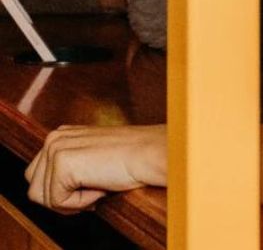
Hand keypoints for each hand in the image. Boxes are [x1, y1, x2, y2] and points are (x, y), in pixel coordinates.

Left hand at [25, 123, 166, 211]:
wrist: (151, 155)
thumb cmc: (129, 160)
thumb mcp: (91, 159)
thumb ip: (68, 168)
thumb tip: (48, 195)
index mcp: (59, 136)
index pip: (38, 179)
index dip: (63, 192)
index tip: (91, 184)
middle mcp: (53, 138)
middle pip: (34, 190)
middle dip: (62, 198)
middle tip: (93, 188)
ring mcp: (56, 148)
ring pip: (42, 198)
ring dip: (72, 201)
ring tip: (98, 184)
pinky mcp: (62, 163)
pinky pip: (57, 202)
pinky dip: (80, 202)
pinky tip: (100, 185)